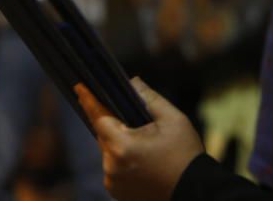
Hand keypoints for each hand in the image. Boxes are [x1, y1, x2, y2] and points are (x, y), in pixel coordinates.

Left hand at [75, 79, 203, 200]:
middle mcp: (111, 166)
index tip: (79, 87)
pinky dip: (122, 159)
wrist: (192, 190)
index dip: (89, 101)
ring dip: (120, 142)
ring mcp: (112, 181)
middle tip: (136, 120)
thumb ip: (149, 98)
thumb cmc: (185, 154)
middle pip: (104, 135)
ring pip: (109, 151)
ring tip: (146, 144)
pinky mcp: (116, 192)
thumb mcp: (173, 120)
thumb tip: (132, 82)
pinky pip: (113, 167)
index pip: (99, 117)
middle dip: (115, 123)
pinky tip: (142, 159)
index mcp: (123, 145)